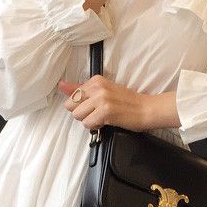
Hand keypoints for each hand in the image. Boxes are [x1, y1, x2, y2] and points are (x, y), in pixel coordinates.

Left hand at [57, 77, 180, 131]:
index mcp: (95, 80)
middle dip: (82, 114)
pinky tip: (107, 122)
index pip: (72, 95)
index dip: (82, 106)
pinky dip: (96, 126)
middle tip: (97, 113)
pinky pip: (88, 124)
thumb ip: (81, 89)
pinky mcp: (105, 111)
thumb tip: (61, 85)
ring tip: (103, 117)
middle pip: (71, 106)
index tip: (95, 106)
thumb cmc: (126, 102)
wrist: (145, 109)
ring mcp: (101, 98)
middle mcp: (97, 87)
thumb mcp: (103, 91)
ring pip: (78, 116)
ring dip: (89, 121)